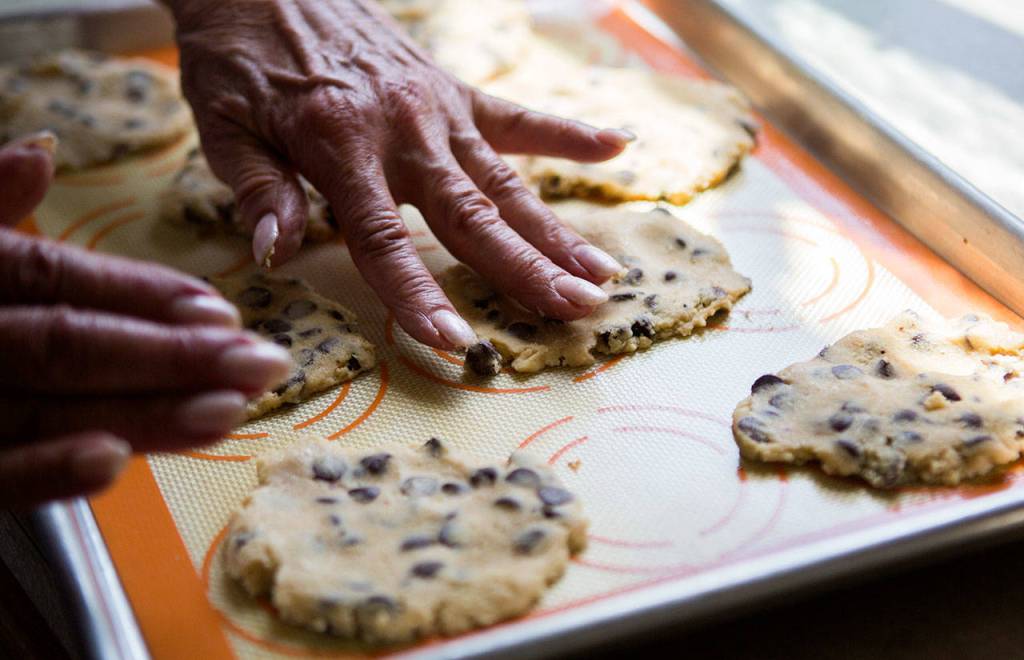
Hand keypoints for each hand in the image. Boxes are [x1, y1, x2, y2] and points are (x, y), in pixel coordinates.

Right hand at [0, 134, 290, 507]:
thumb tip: (39, 146)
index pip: (57, 279)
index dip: (141, 294)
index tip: (222, 311)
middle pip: (66, 345)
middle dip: (172, 356)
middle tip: (261, 362)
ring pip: (43, 408)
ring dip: (141, 413)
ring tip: (226, 410)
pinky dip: (43, 471)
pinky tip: (112, 463)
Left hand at [168, 0, 628, 349]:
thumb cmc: (238, 58)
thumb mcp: (224, 126)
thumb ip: (259, 190)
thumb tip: (277, 253)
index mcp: (340, 146)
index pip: (384, 241)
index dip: (420, 296)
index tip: (456, 343)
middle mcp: (403, 130)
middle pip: (472, 216)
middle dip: (527, 269)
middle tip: (579, 309)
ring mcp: (436, 108)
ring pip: (505, 181)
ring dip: (555, 230)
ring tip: (603, 272)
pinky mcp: (451, 88)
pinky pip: (515, 116)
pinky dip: (565, 132)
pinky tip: (615, 146)